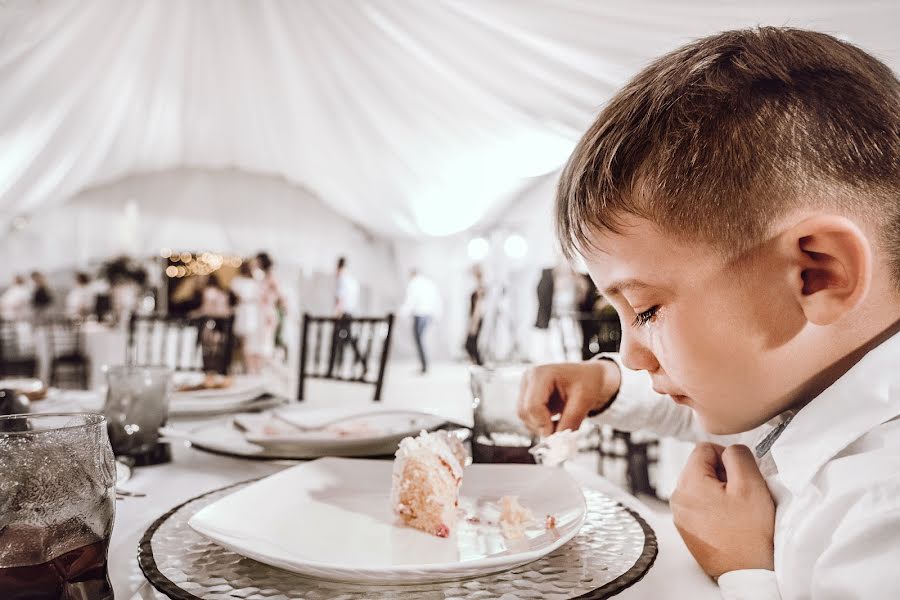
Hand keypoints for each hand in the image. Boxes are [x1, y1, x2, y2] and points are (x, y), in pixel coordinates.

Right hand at [517, 361, 620, 436]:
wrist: (589, 377)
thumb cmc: (587, 383)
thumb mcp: (584, 401)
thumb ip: (570, 422)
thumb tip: (559, 445)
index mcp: (541, 374)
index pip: (533, 405)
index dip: (543, 424)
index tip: (557, 435)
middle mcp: (528, 380)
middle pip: (525, 412)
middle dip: (542, 427)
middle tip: (561, 432)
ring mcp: (526, 388)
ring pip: (524, 417)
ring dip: (541, 427)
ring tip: (561, 423)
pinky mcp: (527, 398)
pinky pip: (528, 418)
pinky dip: (540, 425)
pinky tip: (555, 421)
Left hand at [671, 443, 775, 579]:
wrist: (748, 573)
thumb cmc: (750, 534)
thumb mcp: (751, 484)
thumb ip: (738, 455)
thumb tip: (729, 449)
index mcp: (688, 483)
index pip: (703, 448)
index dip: (726, 456)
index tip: (740, 474)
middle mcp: (677, 498)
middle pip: (699, 467)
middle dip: (722, 474)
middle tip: (740, 494)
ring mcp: (679, 515)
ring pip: (700, 486)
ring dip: (719, 491)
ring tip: (735, 510)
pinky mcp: (686, 529)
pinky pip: (699, 505)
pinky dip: (714, 507)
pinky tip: (729, 522)